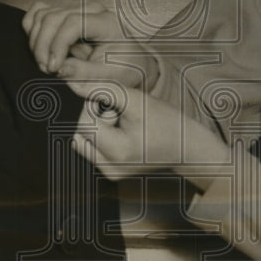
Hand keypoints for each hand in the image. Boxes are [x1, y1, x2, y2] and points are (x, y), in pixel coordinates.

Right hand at [23, 1, 157, 87]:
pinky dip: (32, 29)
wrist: (134, 62)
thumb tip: (59, 69)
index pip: (73, 23)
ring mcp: (77, 10)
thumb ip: (85, 73)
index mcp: (107, 22)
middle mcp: (91, 11)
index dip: (57, 44)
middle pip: (54, 17)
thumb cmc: (126, 68)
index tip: (53, 68)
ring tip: (44, 63)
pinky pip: (40, 13)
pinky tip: (38, 48)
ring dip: (36, 40)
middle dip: (43, 45)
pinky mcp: (66, 16)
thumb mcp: (112, 76)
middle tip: (46, 70)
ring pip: (43, 14)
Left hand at [68, 81, 229, 188]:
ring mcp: (111, 175)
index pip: (85, 124)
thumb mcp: (135, 100)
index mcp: (117, 152)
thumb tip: (73, 85)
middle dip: (96, 118)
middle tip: (122, 114)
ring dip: (98, 129)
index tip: (114, 103)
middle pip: (82, 134)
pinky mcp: (112, 175)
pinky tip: (123, 136)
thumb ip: (103, 90)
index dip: (94, 107)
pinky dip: (103, 139)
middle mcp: (110, 169)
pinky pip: (92, 151)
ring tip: (123, 126)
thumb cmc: (165, 121)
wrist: (187, 147)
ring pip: (84, 142)